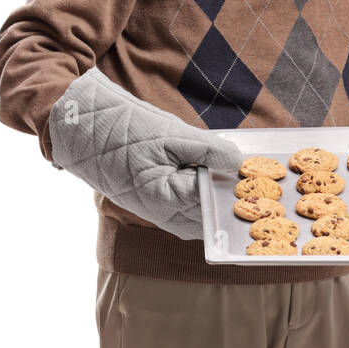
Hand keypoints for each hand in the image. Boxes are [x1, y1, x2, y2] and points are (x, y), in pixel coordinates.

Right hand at [49, 67, 243, 239]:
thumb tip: (239, 163)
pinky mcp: (163, 209)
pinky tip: (222, 177)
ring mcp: (164, 216)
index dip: (239, 187)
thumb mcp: (171, 134)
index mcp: (166, 198)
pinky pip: (195, 211)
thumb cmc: (124, 130)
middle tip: (260, 177)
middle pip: (213, 214)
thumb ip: (208, 150)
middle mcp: (166, 216)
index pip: (214, 201)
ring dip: (223, 199)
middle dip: (235, 197)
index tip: (260, 173)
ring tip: (244, 176)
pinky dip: (209, 197)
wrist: (87, 132)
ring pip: (206, 216)